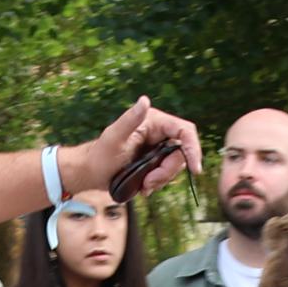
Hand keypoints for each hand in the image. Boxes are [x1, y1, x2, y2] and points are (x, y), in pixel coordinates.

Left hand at [66, 98, 198, 202]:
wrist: (92, 173)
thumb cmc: (99, 154)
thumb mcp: (114, 137)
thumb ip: (130, 119)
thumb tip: (144, 100)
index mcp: (153, 121)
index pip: (184, 131)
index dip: (193, 148)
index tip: (195, 169)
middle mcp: (159, 133)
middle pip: (181, 153)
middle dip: (167, 171)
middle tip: (149, 182)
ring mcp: (158, 148)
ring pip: (175, 166)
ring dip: (161, 179)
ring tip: (143, 185)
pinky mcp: (156, 161)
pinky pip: (167, 174)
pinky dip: (158, 183)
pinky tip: (144, 186)